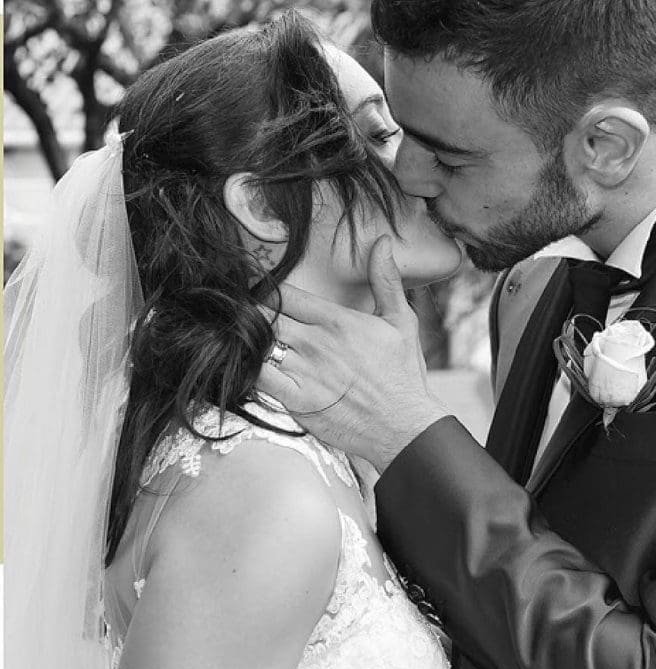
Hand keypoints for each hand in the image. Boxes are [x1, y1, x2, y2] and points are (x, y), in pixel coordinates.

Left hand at [259, 236, 449, 470]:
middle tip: (239, 316)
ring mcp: (305, 373)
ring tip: (236, 340)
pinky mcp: (297, 401)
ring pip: (257, 345)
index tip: (256, 293)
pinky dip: (246, 369)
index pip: (284, 294)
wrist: (405, 427)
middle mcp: (317, 343)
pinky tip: (243, 366)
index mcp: (337, 321)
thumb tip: (383, 241)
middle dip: (249, 314)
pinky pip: (258, 378)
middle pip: (263, 317)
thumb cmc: (403, 375)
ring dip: (245, 341)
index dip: (265, 291)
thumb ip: (386, 280)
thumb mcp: (402, 321)